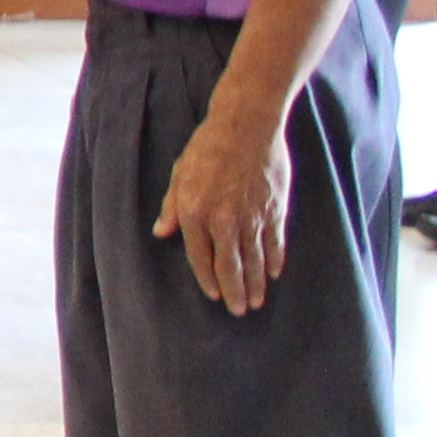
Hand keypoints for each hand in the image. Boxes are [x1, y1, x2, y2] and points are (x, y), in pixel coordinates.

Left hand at [156, 107, 291, 314]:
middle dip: (235, 291)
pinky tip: (274, 274)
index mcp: (195, 211)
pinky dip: (275, 259)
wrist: (247, 125)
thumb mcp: (179, 173)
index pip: (200, 255)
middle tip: (240, 311)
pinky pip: (276, 242)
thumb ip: (172, 207)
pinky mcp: (275, 209)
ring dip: (256, 283)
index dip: (207, 278)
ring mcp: (252, 216)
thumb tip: (161, 233)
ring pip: (255, 258)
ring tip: (257, 301)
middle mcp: (224, 218)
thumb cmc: (207, 147)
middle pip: (230, 265)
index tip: (213, 296)